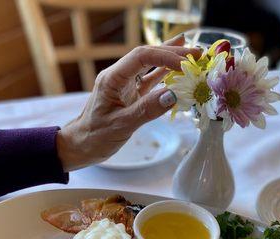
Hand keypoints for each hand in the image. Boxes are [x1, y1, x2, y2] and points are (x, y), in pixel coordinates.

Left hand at [56, 36, 199, 170]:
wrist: (81, 145)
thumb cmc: (95, 136)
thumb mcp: (121, 125)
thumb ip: (147, 110)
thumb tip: (173, 95)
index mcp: (112, 78)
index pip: (141, 57)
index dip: (165, 56)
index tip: (186, 64)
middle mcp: (119, 77)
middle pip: (148, 56)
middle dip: (173, 52)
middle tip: (198, 54)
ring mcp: (126, 85)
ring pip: (151, 66)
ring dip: (171, 60)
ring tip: (194, 54)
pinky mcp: (131, 95)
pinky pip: (151, 80)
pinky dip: (166, 74)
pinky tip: (179, 69)